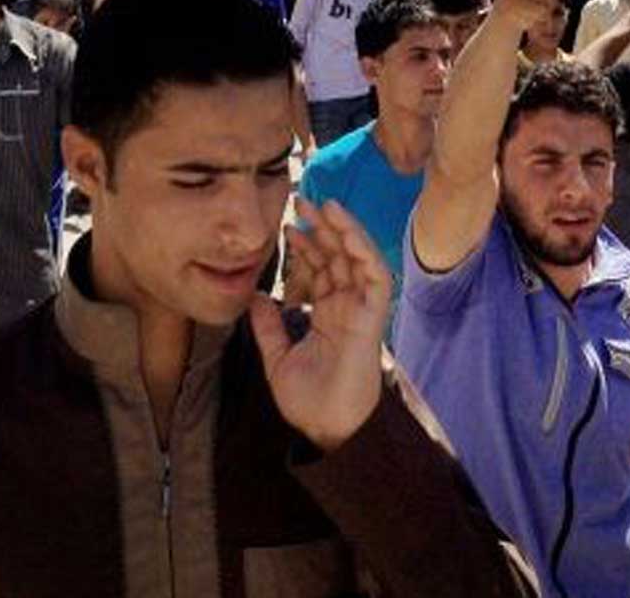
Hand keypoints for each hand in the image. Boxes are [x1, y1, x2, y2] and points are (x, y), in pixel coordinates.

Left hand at [251, 198, 387, 453]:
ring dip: (342, 229)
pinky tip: (345, 229)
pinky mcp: (373, 316)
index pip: (321, 270)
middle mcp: (347, 307)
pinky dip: (363, 249)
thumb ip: (268, 327)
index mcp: (329, 315)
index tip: (287, 225)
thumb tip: (254, 295)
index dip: (307, 246)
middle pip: (338, 257)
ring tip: (323, 205)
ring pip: (357, 258)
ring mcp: (361, 310)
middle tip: (300, 201)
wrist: (328, 429)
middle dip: (322, 228)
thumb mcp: (278, 358)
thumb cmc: (309, 401)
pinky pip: (375, 275)